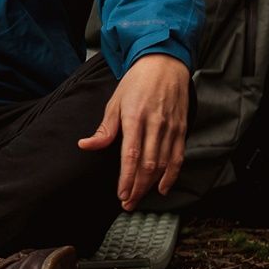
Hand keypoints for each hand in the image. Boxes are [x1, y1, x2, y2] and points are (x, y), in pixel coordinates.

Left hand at [77, 53, 189, 210]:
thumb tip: (86, 145)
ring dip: (151, 185)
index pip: (131, 155)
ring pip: (164, 165)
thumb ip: (105, 129)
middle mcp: (155, 125)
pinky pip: (178, 157)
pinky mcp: (182, 129)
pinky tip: (163, 187)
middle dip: (137, 188)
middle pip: (148, 165)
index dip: (126, 178)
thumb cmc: (136, 83)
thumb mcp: (114, 102)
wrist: (164, 64)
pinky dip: (172, 175)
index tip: (121, 195)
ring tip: (140, 198)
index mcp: (134, 118)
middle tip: (128, 204)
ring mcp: (171, 128)